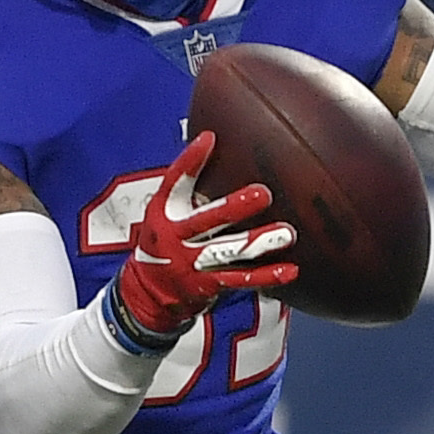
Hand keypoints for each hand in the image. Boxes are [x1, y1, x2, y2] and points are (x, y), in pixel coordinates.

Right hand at [108, 132, 295, 347]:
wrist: (145, 294)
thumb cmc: (162, 244)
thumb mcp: (162, 214)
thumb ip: (186, 189)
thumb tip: (210, 142)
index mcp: (163, 214)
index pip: (174, 184)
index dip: (190, 161)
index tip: (209, 139)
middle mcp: (176, 238)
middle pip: (207, 220)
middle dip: (235, 207)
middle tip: (263, 193)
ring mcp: (192, 263)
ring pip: (228, 251)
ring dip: (258, 242)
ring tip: (286, 233)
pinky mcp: (207, 285)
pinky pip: (240, 280)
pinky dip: (265, 276)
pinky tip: (289, 270)